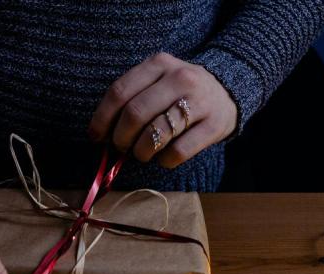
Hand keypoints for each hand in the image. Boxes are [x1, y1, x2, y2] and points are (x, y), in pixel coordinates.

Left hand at [88, 52, 236, 167]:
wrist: (228, 91)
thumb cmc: (180, 91)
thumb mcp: (157, 80)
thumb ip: (132, 97)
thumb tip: (101, 133)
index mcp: (159, 64)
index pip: (119, 91)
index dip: (102, 118)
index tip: (95, 136)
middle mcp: (180, 78)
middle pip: (135, 113)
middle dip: (121, 138)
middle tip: (121, 147)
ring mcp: (200, 101)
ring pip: (156, 134)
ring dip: (141, 151)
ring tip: (141, 153)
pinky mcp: (215, 125)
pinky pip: (179, 151)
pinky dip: (164, 160)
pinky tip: (164, 157)